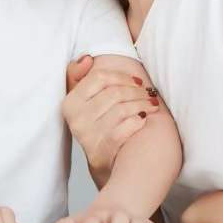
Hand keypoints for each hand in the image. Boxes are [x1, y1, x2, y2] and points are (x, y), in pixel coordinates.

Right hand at [63, 55, 160, 181]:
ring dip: (143, 104)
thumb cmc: (96, 125)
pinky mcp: (104, 148)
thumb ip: (78, 75)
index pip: (99, 78)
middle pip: (114, 92)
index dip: (122, 76)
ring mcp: (89, 134)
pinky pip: (128, 126)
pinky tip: (144, 119)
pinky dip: (139, 120)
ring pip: (123, 108)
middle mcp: (77, 119)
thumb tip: (88, 59)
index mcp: (70, 103)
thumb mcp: (81, 100)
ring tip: (152, 104)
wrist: (104, 163)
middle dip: (137, 91)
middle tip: (149, 93)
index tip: (136, 80)